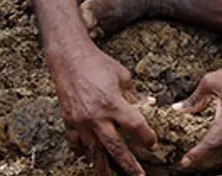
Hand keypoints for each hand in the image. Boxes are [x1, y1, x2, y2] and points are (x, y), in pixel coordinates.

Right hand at [49, 43, 156, 174]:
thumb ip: (134, 95)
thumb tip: (149, 104)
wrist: (68, 58)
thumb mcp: (122, 76)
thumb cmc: (98, 64)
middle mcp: (96, 116)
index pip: (135, 126)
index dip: (146, 137)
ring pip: (94, 151)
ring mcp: (81, 121)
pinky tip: (89, 157)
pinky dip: (83, 151)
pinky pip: (75, 143)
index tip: (152, 143)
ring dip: (103, 166)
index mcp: (113, 102)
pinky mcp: (69, 120)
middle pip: (116, 147)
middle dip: (129, 164)